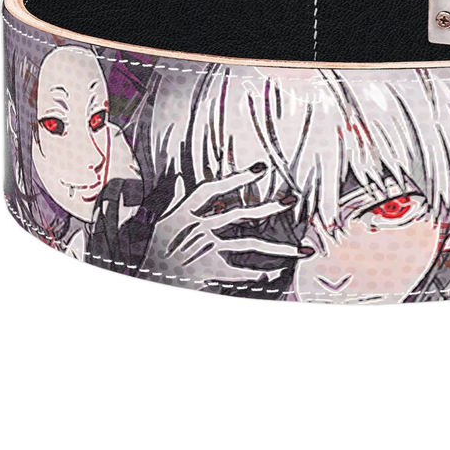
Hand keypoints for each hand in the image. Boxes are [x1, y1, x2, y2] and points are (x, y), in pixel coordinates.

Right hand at [142, 163, 308, 283]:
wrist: (146, 280)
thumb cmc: (152, 251)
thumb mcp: (160, 222)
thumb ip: (173, 200)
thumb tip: (178, 178)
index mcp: (185, 213)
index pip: (213, 190)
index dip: (237, 178)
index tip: (262, 168)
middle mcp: (197, 228)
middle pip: (239, 215)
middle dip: (268, 207)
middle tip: (291, 200)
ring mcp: (204, 250)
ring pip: (248, 246)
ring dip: (279, 249)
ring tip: (303, 250)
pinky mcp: (208, 272)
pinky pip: (239, 272)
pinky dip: (257, 274)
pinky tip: (273, 273)